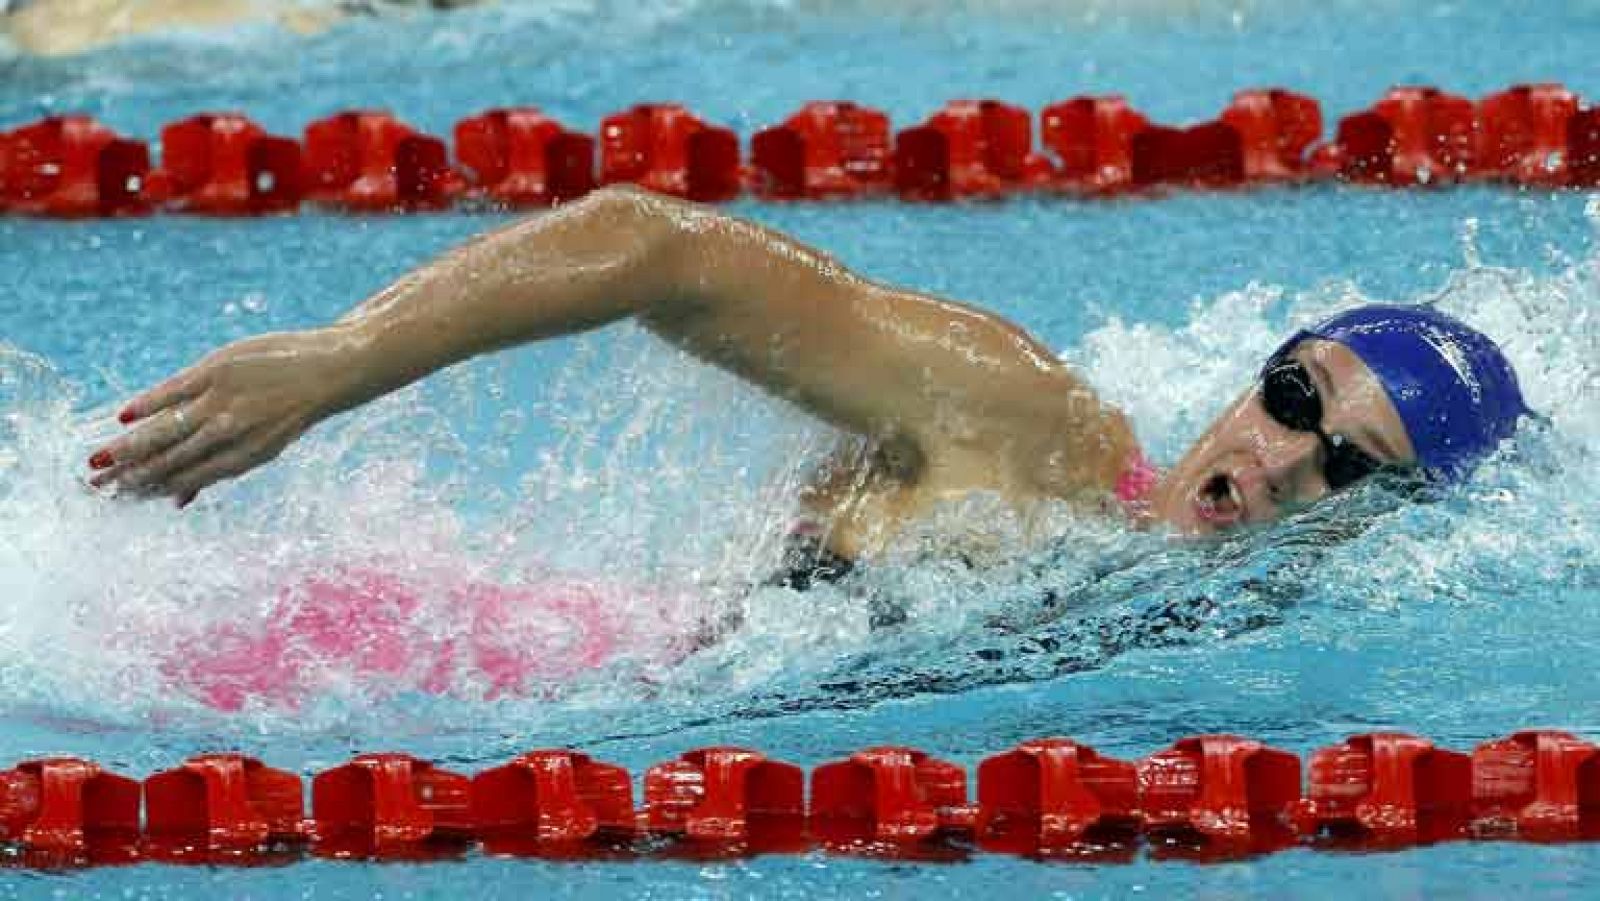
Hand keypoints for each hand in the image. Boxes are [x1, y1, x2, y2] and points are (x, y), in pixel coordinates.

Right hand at [88, 328, 360, 506]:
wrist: (331, 370)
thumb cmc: (289, 410)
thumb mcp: (261, 446)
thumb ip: (217, 470)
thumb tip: (178, 503)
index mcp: (242, 457)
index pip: (185, 478)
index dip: (149, 489)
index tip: (117, 498)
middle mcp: (231, 433)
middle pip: (170, 459)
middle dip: (130, 476)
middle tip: (94, 487)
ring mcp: (224, 401)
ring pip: (167, 430)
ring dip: (130, 448)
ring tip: (99, 463)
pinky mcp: (219, 370)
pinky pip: (175, 391)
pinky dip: (149, 404)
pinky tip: (123, 418)